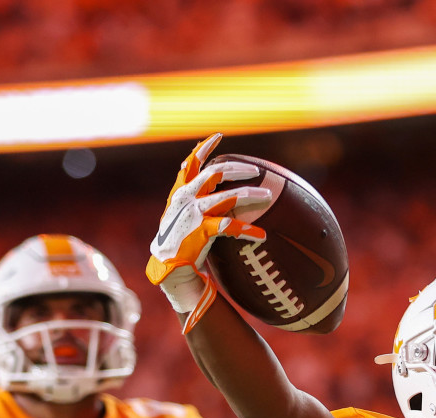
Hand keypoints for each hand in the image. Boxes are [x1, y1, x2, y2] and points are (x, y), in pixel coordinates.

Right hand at [146, 133, 271, 332]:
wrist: (168, 264)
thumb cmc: (178, 239)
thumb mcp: (179, 213)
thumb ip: (190, 197)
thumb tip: (204, 184)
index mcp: (181, 192)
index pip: (191, 163)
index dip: (204, 148)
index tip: (218, 136)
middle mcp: (187, 198)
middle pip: (215, 173)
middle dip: (237, 168)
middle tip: (256, 170)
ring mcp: (195, 214)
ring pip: (228, 197)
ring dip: (250, 194)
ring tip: (267, 195)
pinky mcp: (202, 231)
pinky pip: (231, 227)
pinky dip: (248, 231)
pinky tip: (262, 235)